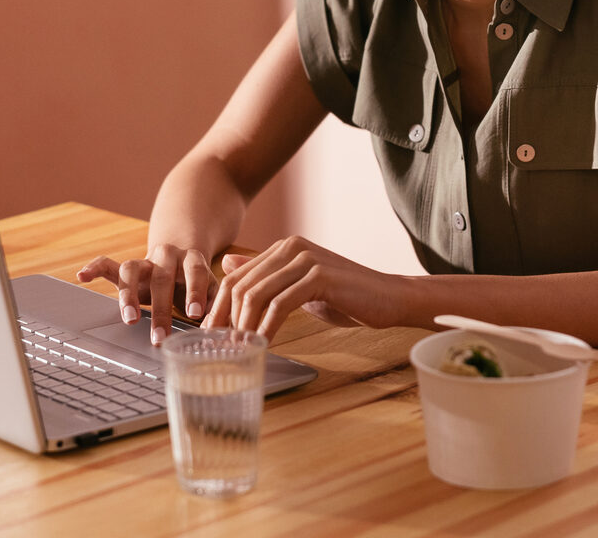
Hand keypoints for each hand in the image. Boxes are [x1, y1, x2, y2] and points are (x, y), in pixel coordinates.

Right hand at [76, 244, 212, 345]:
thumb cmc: (197, 282)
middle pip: (161, 278)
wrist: (182, 259)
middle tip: (160, 337)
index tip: (194, 315)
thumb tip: (216, 329)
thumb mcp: (212, 289)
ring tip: (129, 320)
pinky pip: (107, 264)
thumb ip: (214, 304)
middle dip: (161, 310)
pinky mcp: (126, 268)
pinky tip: (82, 276)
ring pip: (131, 270)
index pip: (194, 272)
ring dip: (128, 295)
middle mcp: (167, 256)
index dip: (195, 292)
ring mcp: (144, 261)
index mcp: (192, 259)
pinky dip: (94, 268)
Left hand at [204, 235, 403, 339]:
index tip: (210, 336)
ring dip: (244, 326)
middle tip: (219, 348)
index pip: (235, 277)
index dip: (218, 308)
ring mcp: (306, 260)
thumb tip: (228, 265)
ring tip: (240, 350)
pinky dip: (268, 327)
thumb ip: (267, 276)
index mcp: (283, 248)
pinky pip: (281, 304)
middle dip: (225, 319)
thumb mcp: (299, 285)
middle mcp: (291, 247)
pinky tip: (264, 345)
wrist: (387, 298)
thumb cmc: (345, 296)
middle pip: (241, 285)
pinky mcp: (320, 276)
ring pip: (258, 294)